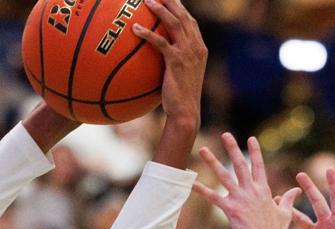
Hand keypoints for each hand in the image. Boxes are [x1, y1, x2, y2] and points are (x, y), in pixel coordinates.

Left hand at [131, 0, 206, 123]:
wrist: (186, 112)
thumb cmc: (180, 97)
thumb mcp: (181, 75)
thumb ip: (174, 60)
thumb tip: (156, 54)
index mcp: (200, 49)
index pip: (191, 21)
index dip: (180, 7)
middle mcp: (196, 47)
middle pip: (183, 16)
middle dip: (171, 1)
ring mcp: (188, 54)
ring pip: (174, 23)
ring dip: (160, 9)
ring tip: (146, 0)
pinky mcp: (177, 61)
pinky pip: (160, 42)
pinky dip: (147, 34)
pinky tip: (134, 28)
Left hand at [193, 132, 299, 228]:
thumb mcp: (285, 212)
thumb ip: (289, 198)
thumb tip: (297, 189)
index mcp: (264, 190)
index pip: (258, 166)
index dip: (255, 152)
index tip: (250, 138)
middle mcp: (251, 191)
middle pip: (240, 165)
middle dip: (233, 148)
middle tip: (226, 135)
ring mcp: (241, 199)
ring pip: (224, 176)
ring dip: (212, 162)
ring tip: (203, 150)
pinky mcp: (232, 210)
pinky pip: (213, 198)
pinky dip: (202, 190)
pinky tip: (191, 182)